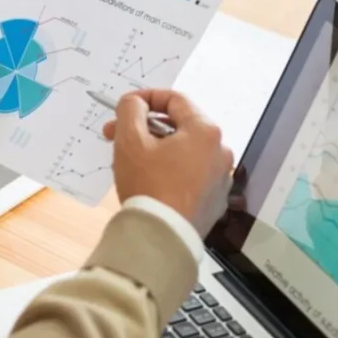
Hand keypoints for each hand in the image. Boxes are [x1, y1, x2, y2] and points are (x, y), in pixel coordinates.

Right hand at [104, 90, 233, 237]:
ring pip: (184, 151)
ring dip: (156, 149)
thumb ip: (130, 110)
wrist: (162, 239)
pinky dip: (171, 171)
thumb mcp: (130, 141)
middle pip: (179, 126)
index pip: (175, 99)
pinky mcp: (216, 200)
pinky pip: (191, 175)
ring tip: (129, 161)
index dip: (145, 98)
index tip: (124, 107)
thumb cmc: (148, 185)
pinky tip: (149, 181)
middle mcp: (220, 151)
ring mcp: (221, 177)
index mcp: (205, 130)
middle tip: (116, 135)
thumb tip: (134, 101)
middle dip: (145, 128)